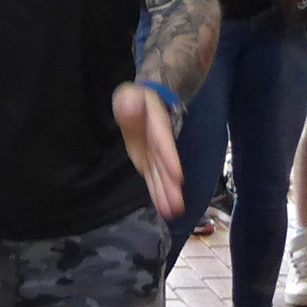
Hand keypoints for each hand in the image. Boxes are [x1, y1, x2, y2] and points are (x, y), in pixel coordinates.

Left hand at [111, 82, 185, 219]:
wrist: (142, 103)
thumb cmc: (134, 97)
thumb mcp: (128, 93)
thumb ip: (129, 99)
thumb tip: (129, 101)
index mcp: (156, 123)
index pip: (163, 140)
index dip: (169, 157)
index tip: (177, 175)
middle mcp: (159, 142)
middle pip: (166, 164)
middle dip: (170, 184)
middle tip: (177, 204)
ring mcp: (155, 154)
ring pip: (162, 175)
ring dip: (167, 194)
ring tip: (174, 213)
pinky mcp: (149, 162)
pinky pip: (154, 179)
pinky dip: (158, 194)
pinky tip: (165, 209)